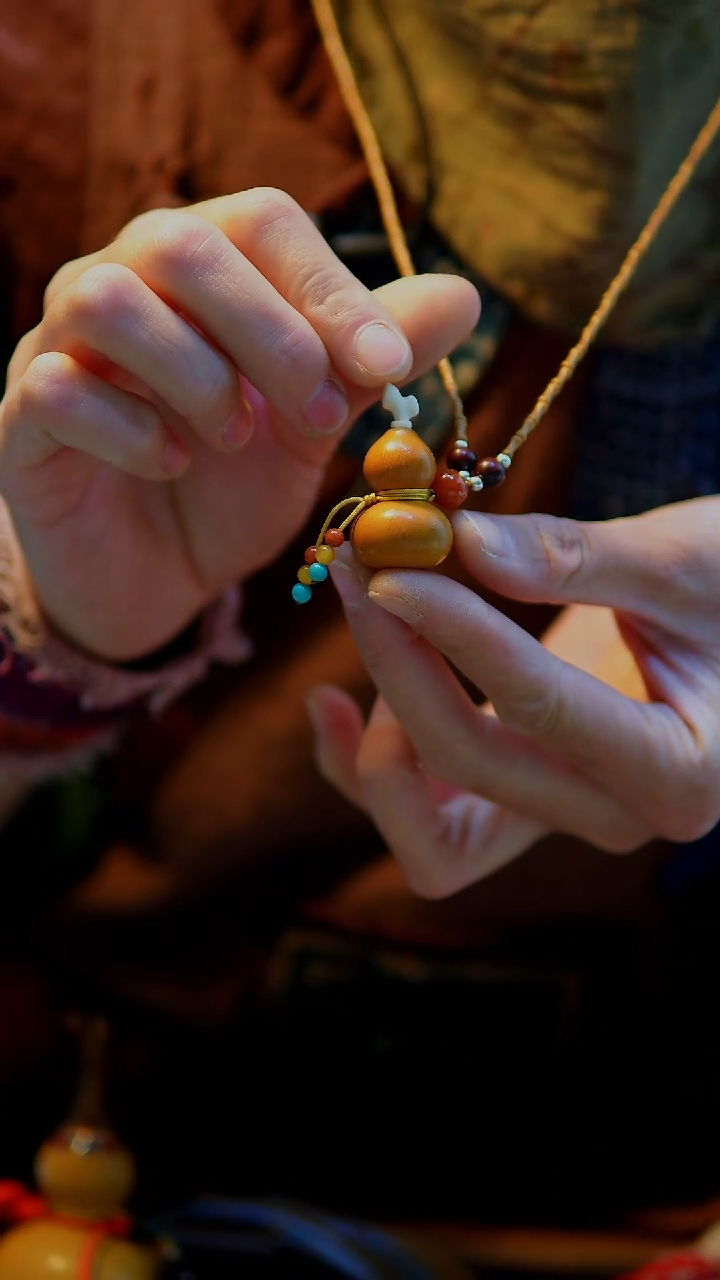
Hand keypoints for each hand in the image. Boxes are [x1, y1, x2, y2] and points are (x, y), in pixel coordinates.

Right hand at [0, 188, 477, 659]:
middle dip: (270, 332)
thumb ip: (369, 361)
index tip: (389, 365)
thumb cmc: (235, 486)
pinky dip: (131, 430)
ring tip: (236, 438)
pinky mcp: (23, 419)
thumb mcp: (315, 425)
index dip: (330, 287)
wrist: (159, 577)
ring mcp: (58, 346)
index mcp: (202, 271)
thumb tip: (463, 297)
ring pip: (106, 299)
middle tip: (318, 418)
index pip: (262, 221)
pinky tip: (174, 466)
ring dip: (196, 375)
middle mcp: (122, 283)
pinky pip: (58, 389)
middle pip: (181, 243)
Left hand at [309, 498, 719, 896]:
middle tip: (362, 565)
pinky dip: (367, 771)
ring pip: (434, 834)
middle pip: (469, 767)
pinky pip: (425, 819)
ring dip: (377, 738)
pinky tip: (326, 704)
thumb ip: (572, 556)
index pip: (537, 705)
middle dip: (398, 664)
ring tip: (364, 621)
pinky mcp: (524, 797)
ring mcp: (563, 814)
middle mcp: (615, 814)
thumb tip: (458, 541)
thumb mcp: (680, 559)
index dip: (452, 632)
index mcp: (677, 768)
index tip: (391, 565)